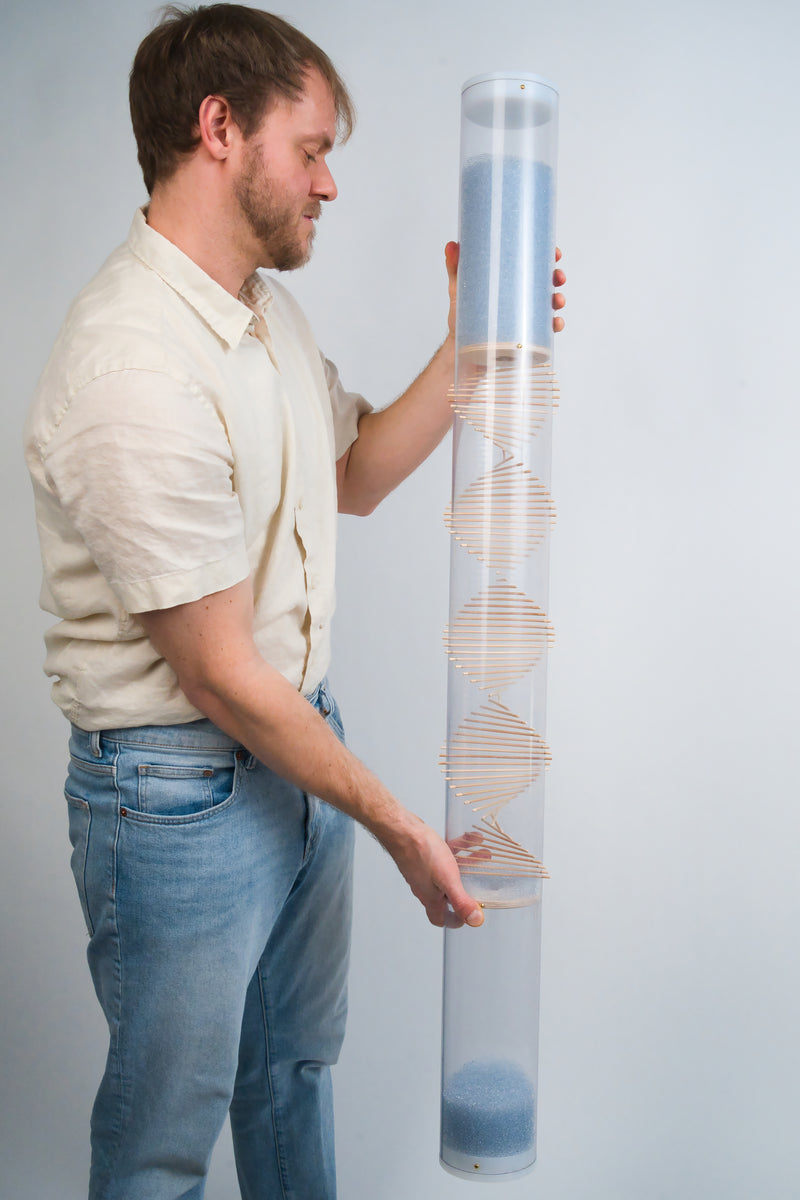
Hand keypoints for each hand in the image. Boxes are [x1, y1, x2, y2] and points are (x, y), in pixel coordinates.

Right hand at [387, 811, 484, 928]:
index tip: (470, 913)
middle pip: (447, 894)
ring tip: (483, 854)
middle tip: (481, 880)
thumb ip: (461, 901)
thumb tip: (476, 921)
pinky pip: (445, 854)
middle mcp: (425, 886)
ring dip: (467, 864)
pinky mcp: (423, 854)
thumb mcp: (447, 880)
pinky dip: (459, 848)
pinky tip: (471, 838)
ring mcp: (423, 870)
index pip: (441, 919)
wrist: (403, 829)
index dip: (456, 920)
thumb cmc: (422, 854)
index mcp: (430, 898)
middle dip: (467, 888)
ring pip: (449, 871)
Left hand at [445, 242, 566, 334]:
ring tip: (557, 301)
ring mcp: (523, 317)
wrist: (459, 351)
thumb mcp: (459, 290)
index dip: (548, 256)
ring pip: (549, 305)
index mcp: (508, 282)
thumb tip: (451, 244)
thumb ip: (456, 268)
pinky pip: (544, 330)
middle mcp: (519, 298)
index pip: (532, 264)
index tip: (556, 252)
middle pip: (545, 283)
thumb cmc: (461, 320)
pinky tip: (555, 323)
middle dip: (556, 277)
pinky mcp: (524, 336)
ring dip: (558, 300)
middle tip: (557, 277)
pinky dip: (554, 325)